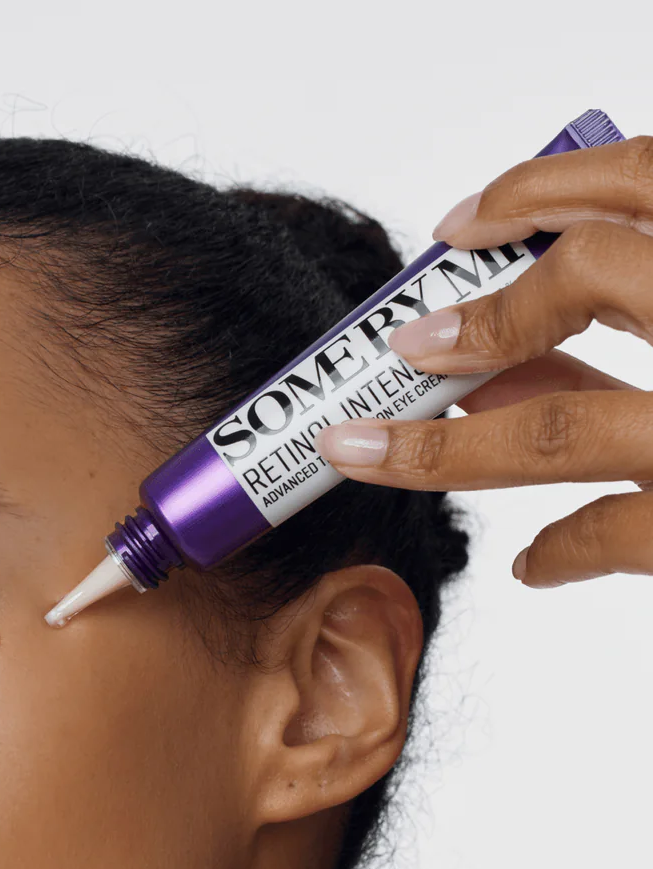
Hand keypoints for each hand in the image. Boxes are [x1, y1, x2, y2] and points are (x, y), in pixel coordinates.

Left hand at [314, 136, 652, 587]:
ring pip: (562, 430)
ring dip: (448, 449)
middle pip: (593, 280)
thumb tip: (492, 361)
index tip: (452, 231)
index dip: (538, 194)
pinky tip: (527, 564)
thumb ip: (627, 332)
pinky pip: (614, 534)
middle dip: (481, 313)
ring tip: (364, 453)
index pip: (642, 183)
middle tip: (398, 347)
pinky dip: (560, 549)